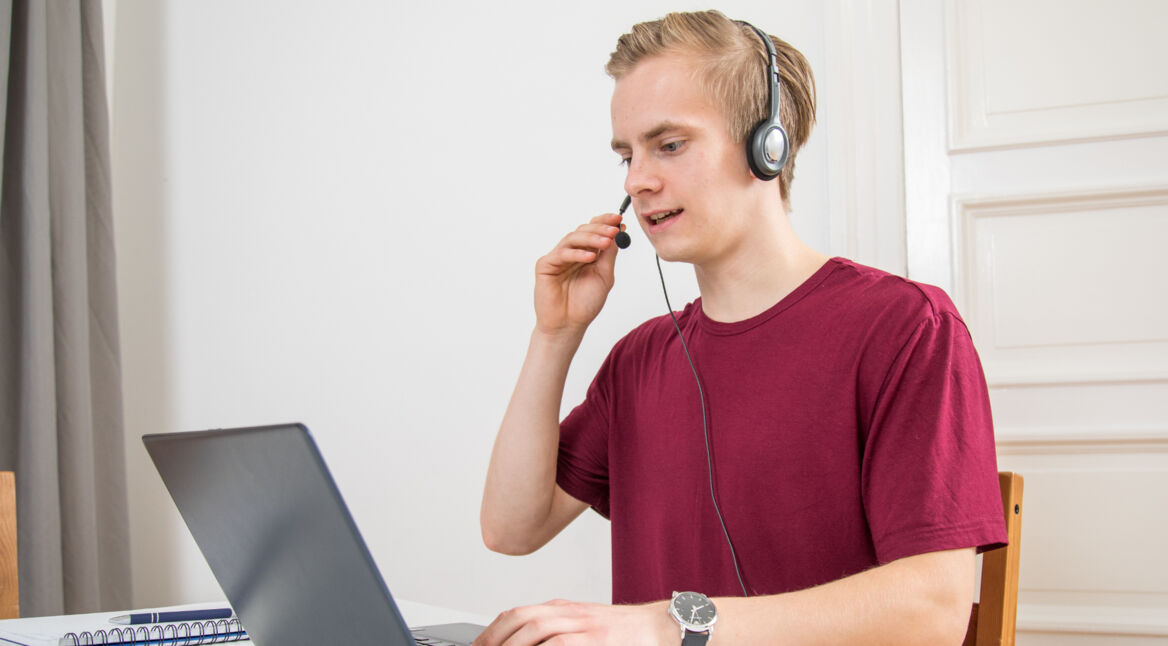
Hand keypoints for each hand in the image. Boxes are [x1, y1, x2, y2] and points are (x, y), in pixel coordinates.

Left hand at [472, 598, 674, 645]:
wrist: (664, 629)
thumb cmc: (626, 633)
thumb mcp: (586, 626)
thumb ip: (559, 632)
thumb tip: (528, 642)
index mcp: (564, 609)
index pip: (518, 614)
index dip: (492, 631)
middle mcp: (570, 613)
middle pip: (520, 619)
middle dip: (494, 639)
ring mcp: (583, 626)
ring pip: (536, 631)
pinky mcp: (596, 640)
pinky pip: (560, 645)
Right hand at [533, 212, 624, 337]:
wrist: (568, 325)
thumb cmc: (585, 303)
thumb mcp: (604, 276)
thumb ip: (609, 254)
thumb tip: (618, 232)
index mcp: (585, 253)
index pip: (593, 231)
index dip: (604, 222)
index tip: (618, 219)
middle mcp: (571, 252)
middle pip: (583, 231)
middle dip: (599, 228)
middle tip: (614, 229)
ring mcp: (557, 258)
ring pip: (572, 238)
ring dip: (591, 238)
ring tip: (606, 241)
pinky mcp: (545, 265)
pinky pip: (561, 254)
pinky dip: (576, 254)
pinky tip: (590, 257)